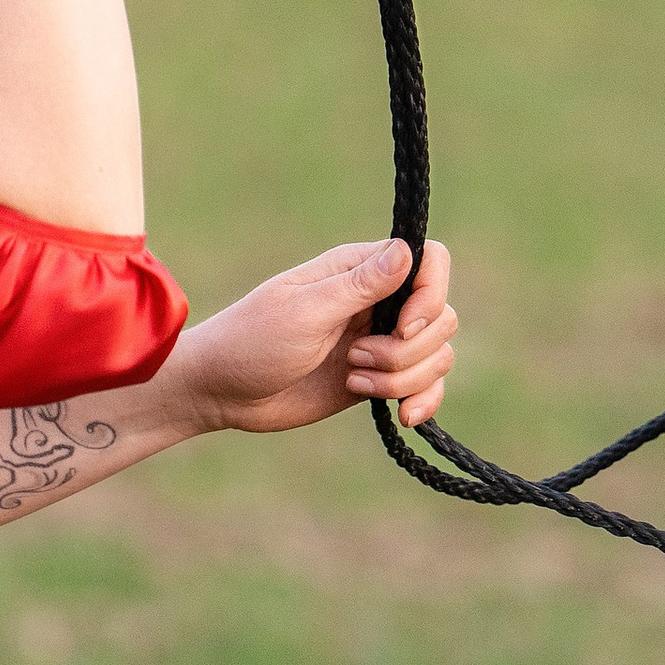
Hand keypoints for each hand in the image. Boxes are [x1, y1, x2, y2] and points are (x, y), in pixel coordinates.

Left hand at [169, 238, 455, 435]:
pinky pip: (427, 385)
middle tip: (355, 358)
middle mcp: (377, 301)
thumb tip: (408, 248)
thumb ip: (359, 285)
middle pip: (441, 316)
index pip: (430, 261)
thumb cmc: (253, 341)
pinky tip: (403, 416)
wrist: (223, 391)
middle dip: (408, 350)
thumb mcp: (305, 312)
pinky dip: (424, 400)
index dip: (430, 296)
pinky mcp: (378, 378)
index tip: (403, 328)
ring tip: (353, 381)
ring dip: (403, 378)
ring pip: (436, 354)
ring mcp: (380, 341)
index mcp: (358, 269)